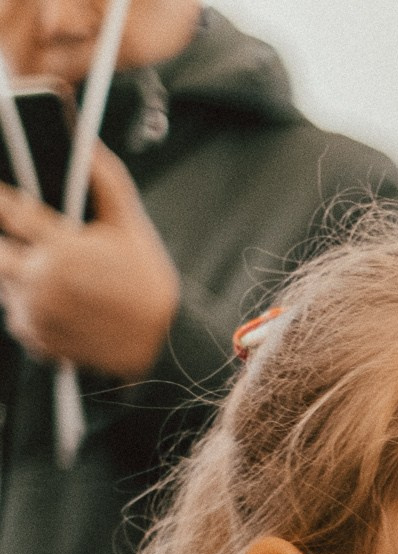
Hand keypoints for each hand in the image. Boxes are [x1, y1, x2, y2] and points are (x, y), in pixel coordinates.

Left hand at [0, 149, 178, 379]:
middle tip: (38, 249)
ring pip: (2, 282)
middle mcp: (41, 279)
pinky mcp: (35, 336)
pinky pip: (13, 314)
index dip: (0, 199)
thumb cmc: (149, 283)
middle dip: (6, 245)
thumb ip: (106, 182)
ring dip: (16, 275)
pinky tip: (57, 303)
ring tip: (52, 276)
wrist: (162, 345)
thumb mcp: (133, 227)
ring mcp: (35, 310)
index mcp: (62, 247)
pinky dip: (27, 306)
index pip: (10, 210)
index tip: (1, 195)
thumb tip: (87, 144)